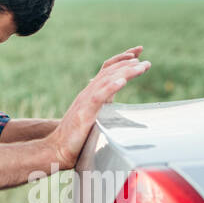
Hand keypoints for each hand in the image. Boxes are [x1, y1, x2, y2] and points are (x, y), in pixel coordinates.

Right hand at [47, 46, 149, 169]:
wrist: (56, 149)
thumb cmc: (75, 138)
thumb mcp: (92, 118)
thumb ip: (101, 108)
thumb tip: (112, 104)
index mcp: (91, 93)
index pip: (107, 69)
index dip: (122, 59)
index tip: (138, 53)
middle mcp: (88, 92)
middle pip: (109, 71)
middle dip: (129, 63)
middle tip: (146, 61)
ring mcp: (85, 101)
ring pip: (107, 80)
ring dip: (126, 72)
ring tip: (141, 66)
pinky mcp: (84, 113)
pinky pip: (99, 97)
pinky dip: (111, 87)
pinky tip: (122, 81)